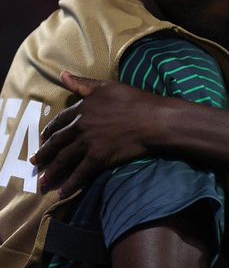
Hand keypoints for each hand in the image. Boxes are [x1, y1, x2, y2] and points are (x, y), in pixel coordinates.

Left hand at [33, 71, 174, 196]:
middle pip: (57, 142)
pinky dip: (70, 184)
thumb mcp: (107, 86)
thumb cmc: (134, 100)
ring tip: (43, 181)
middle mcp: (80, 126)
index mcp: (82, 108)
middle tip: (35, 162)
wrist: (154, 120)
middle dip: (44, 154)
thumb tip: (62, 75)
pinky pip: (80, 173)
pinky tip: (62, 192)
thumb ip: (83, 84)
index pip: (60, 121)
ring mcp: (88, 143)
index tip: (43, 138)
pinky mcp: (98, 158)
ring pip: (64, 159)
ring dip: (52, 172)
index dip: (50, 130)